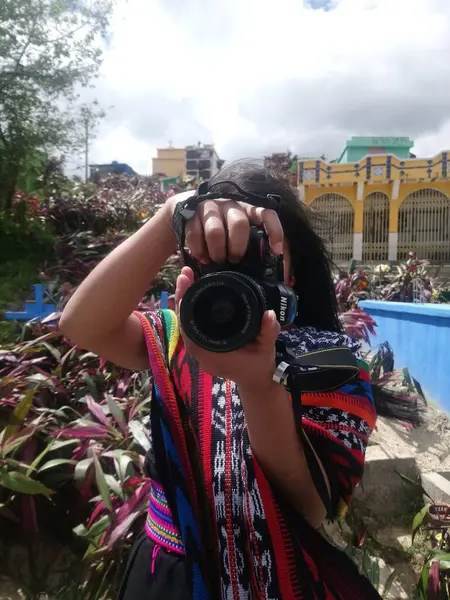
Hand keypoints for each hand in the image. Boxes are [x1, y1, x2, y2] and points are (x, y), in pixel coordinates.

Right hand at [168, 194, 283, 262]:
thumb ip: (251, 240)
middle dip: (237, 247)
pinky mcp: (191, 214)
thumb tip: (270, 259)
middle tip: (234, 259)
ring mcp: (209, 207)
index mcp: (246, 208)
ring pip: (215, 231)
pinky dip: (199, 251)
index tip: (276, 250)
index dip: (274, 231)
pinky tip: (203, 258)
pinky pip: (195, 235)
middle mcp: (230, 204)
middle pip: (239, 224)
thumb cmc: (219, 225)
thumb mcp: (236, 229)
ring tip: (217, 260)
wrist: (185, 209)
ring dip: (217, 251)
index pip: (266, 214)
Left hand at [175, 267, 280, 388]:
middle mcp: (200, 352)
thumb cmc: (259, 366)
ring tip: (187, 278)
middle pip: (184, 321)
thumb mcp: (266, 348)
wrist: (257, 380)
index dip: (185, 305)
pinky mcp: (203, 345)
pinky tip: (194, 293)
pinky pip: (193, 325)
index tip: (186, 284)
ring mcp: (200, 349)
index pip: (189, 327)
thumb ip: (268, 332)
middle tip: (185, 274)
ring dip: (186, 301)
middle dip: (183, 297)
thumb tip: (269, 314)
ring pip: (187, 322)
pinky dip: (192, 309)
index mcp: (209, 353)